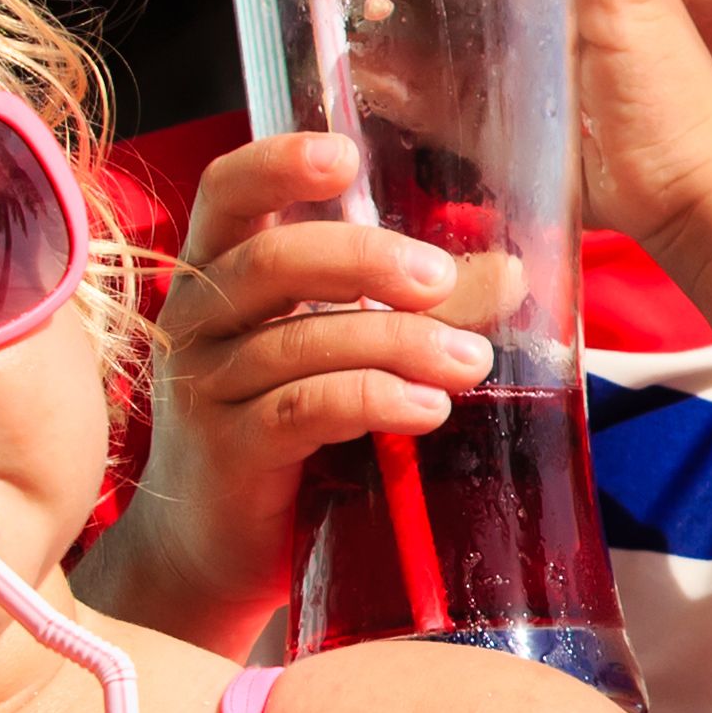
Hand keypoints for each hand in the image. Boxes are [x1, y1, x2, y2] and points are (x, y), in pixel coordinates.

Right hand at [85, 134, 494, 651]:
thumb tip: (514, 273)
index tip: (345, 157)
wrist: (213, 555)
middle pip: (272, 261)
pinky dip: (373, 400)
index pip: (229, 192)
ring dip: (398, 344)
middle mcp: (197, 320)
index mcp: (220, 274)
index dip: (277, 164)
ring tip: (472, 363)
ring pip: (300, 342)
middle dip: (366, 261)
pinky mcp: (227, 453)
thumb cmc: (285, 435)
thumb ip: (415, 307)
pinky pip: (303, 410)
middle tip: (442, 280)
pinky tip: (426, 409)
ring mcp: (204, 388)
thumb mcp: (345, 353)